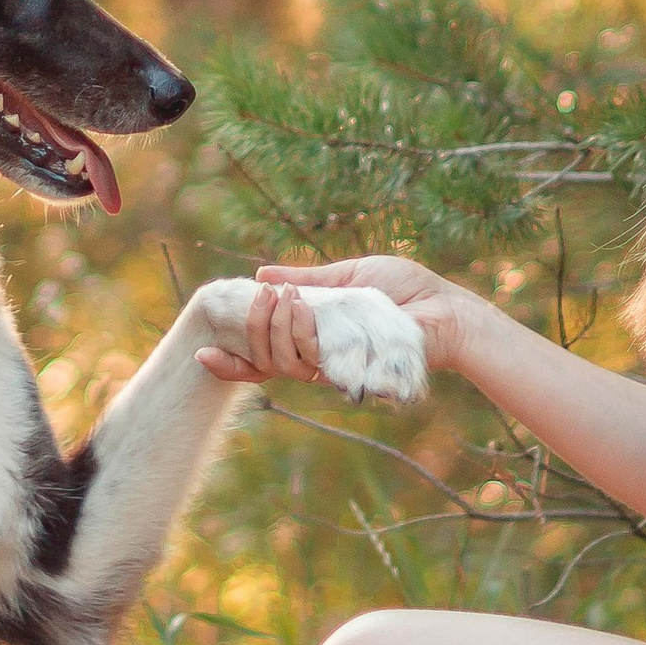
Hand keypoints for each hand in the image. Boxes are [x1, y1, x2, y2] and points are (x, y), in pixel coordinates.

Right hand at [220, 251, 475, 383]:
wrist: (444, 309)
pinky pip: (310, 362)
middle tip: (262, 295)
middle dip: (254, 327)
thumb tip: (262, 275)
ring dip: (275, 327)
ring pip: (284, 362)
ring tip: (285, 296)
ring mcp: (335, 367)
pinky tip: (298, 306)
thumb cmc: (405, 290)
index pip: (264, 357)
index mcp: (314, 336)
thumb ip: (306, 279)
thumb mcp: (348, 276)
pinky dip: (298, 332)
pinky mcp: (352, 370)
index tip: (201, 353)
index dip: (232, 362)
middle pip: (267, 359)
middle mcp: (320, 357)